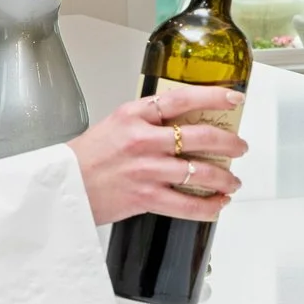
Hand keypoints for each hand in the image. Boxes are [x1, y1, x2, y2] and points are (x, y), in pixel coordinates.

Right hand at [66, 87, 248, 225]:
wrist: (62, 188)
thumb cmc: (88, 156)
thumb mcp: (116, 123)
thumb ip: (149, 120)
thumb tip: (185, 122)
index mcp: (135, 115)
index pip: (183, 98)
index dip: (214, 96)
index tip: (235, 97)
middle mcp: (144, 140)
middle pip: (201, 137)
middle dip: (230, 143)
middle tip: (241, 147)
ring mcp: (146, 170)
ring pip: (200, 172)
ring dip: (225, 178)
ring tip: (234, 181)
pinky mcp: (145, 198)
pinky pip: (187, 204)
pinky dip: (208, 207)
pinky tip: (218, 204)